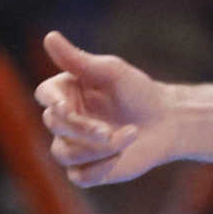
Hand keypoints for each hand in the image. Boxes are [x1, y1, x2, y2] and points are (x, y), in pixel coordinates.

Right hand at [35, 30, 178, 186]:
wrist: (167, 121)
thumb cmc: (138, 91)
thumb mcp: (112, 72)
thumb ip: (78, 59)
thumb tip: (49, 36)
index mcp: (65, 93)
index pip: (45, 95)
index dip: (53, 102)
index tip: (67, 106)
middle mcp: (63, 121)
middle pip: (55, 126)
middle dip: (83, 129)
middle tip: (108, 130)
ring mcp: (73, 147)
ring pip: (66, 154)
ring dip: (99, 148)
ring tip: (130, 134)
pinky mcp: (86, 170)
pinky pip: (80, 177)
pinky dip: (101, 167)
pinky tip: (121, 155)